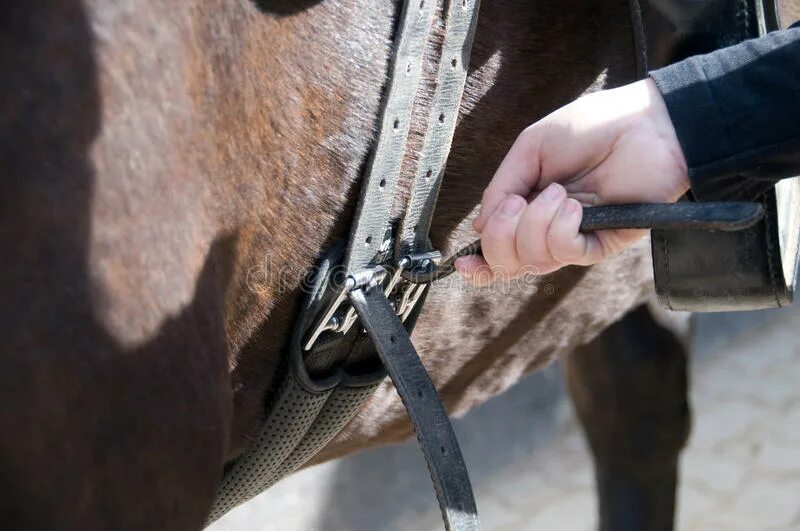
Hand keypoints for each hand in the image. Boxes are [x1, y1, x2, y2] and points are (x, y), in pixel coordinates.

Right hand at [457, 78, 689, 282]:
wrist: (647, 124)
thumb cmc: (591, 127)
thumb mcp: (531, 149)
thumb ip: (501, 187)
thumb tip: (478, 227)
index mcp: (527, 206)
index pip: (498, 247)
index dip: (479, 262)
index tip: (463, 261)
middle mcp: (546, 228)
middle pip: (507, 262)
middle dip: (501, 238)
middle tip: (517, 203)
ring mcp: (574, 238)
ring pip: (533, 260)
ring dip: (534, 225)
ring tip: (559, 193)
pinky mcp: (601, 243)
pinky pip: (566, 253)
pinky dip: (560, 229)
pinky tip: (573, 206)